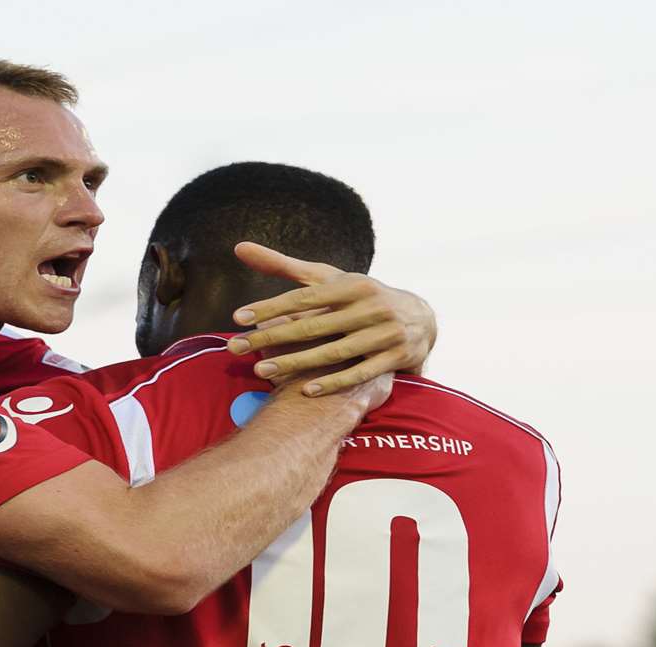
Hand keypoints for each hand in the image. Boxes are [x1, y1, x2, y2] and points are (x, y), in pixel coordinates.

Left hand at [224, 242, 435, 397]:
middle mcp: (370, 306)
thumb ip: (284, 266)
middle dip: (271, 337)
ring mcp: (385, 333)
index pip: (304, 297)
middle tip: (235, 347)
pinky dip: (333, 382)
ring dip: (295, 363)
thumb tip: (238, 248)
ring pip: (333, 352)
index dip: (271, 307)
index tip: (238, 317)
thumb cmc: (359, 297)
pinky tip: (304, 390)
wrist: (420, 318)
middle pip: (312, 326)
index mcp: (352, 285)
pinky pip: (359, 373)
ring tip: (260, 371)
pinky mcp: (395, 357)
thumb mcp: (329, 278)